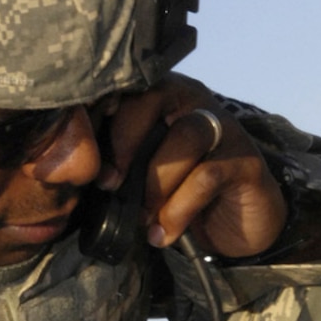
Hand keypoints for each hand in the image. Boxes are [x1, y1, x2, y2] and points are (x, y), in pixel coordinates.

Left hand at [97, 78, 288, 258]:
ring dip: (156, 181)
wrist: (236, 226)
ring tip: (142, 217)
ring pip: (185, 137)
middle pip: (153, 99)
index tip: (82, 156)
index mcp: (161, 96)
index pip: (125, 87)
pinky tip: (164, 233)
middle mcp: (193, 102)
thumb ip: (117, 162)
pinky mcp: (246, 161)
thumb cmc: (179, 193)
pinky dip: (178, 209)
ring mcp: (224, 128)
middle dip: (124, 142)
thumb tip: (74, 171)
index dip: (99, 116)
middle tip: (109, 183)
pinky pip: (206, 176)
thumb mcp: (141, 174)